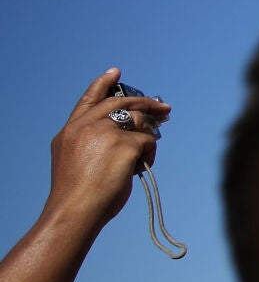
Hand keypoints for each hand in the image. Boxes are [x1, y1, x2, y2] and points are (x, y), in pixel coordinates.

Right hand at [44, 69, 170, 231]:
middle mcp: (86, 126)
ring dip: (148, 137)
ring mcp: (105, 132)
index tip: (115, 72)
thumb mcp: (76, 161)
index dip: (103, 84)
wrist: (75, 209)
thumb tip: (129, 139)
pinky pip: (148, 140)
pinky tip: (142, 166)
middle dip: (146, 104)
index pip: (88, 100)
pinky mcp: (124, 143)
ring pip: (139, 121)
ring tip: (144, 157)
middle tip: (164, 109)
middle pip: (121, 104)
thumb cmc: (78, 195)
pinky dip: (150, 152)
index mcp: (70, 130)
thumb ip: (94, 144)